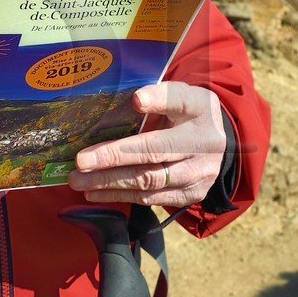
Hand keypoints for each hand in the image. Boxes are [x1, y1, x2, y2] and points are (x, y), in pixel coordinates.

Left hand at [69, 82, 224, 206]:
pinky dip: (119, 195)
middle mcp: (204, 141)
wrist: (219, 146)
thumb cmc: (186, 116)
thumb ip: (153, 98)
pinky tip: (95, 191)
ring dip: (109, 181)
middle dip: (115, 155)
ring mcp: (200, 171)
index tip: (136, 100)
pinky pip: (150, 198)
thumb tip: (112, 105)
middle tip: (81, 161)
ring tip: (78, 179)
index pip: (179, 100)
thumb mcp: (178, 98)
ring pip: (149, 179)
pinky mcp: (191, 194)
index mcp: (199, 107)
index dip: (157, 99)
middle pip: (156, 149)